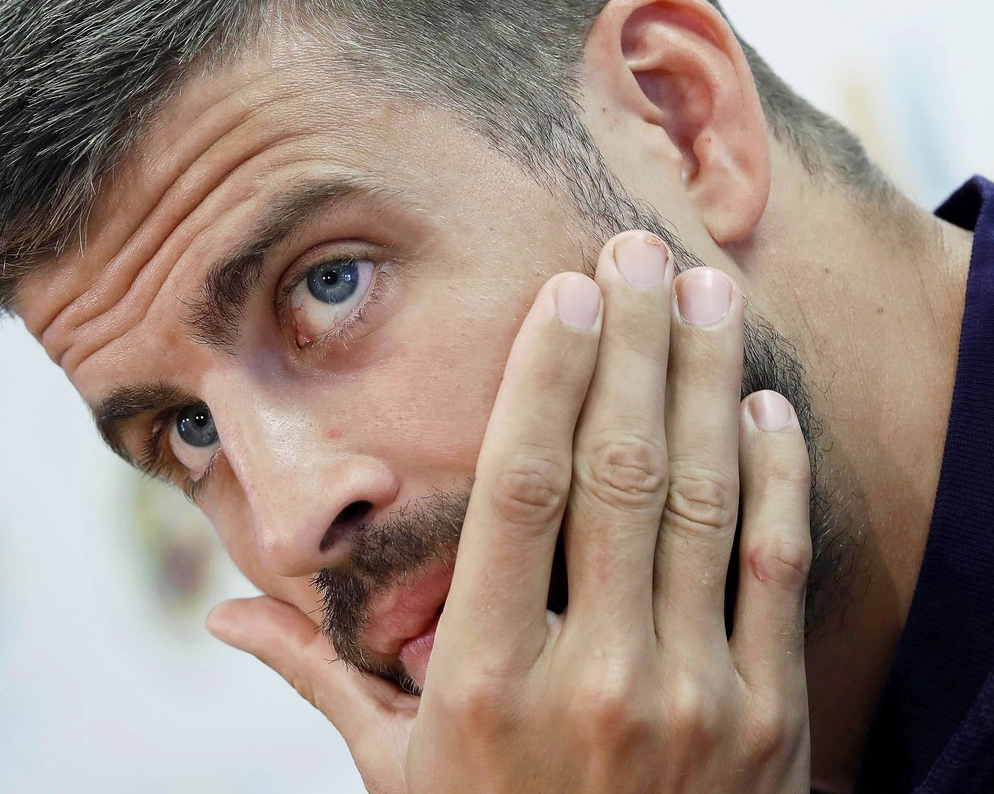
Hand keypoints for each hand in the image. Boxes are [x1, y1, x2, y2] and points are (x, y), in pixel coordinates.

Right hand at [210, 231, 813, 792]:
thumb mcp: (397, 775)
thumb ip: (320, 680)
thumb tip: (217, 613)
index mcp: (483, 682)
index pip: (519, 490)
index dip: (546, 377)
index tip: (566, 292)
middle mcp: (591, 678)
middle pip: (616, 471)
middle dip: (634, 345)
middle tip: (643, 251)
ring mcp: (691, 696)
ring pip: (702, 501)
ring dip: (707, 383)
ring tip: (711, 292)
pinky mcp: (768, 716)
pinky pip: (775, 569)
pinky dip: (776, 479)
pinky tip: (764, 405)